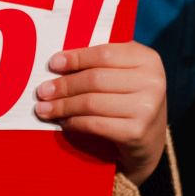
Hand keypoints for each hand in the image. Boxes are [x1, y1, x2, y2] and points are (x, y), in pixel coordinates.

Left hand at [34, 41, 166, 186]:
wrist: (150, 142)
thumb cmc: (130, 100)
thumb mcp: (125, 75)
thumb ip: (102, 63)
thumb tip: (58, 61)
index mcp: (148, 59)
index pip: (104, 53)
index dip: (76, 58)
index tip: (53, 64)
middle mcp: (152, 82)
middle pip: (95, 79)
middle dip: (64, 85)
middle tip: (42, 91)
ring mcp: (147, 108)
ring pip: (92, 102)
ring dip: (63, 106)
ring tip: (44, 109)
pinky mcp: (136, 132)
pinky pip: (95, 124)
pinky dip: (75, 122)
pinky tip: (64, 122)